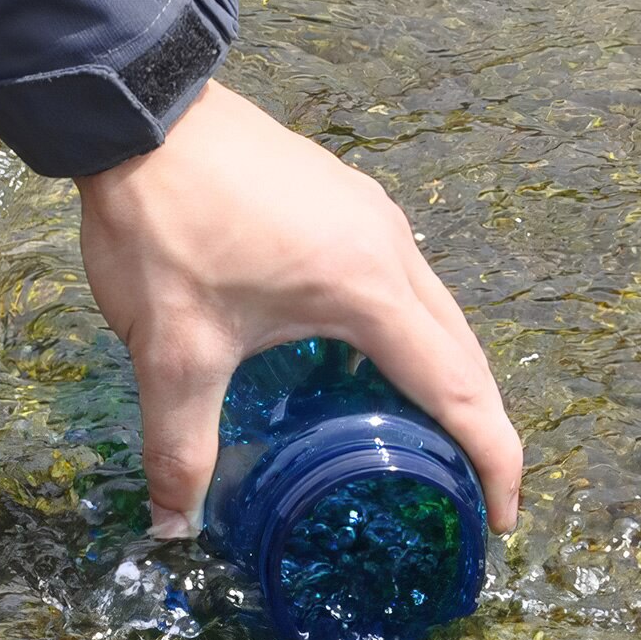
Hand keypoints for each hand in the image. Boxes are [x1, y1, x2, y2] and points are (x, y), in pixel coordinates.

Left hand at [74, 81, 521, 536]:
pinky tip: (369, 360)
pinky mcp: (347, 203)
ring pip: (437, 313)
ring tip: (428, 434)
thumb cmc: (165, 225)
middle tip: (469, 489)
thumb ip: (180, 444)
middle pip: (464, 351)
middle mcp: (392, 249)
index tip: (500, 517)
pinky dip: (409, 334)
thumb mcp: (172, 349)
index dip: (490, 458)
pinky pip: (404, 282)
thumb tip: (174, 526)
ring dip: (446, 376)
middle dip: (479, 424)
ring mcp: (373, 218)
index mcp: (369, 290)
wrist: (140, 113)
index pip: (456, 389)